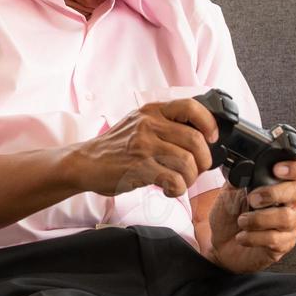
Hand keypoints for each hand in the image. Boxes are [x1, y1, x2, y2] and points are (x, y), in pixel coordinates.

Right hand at [66, 97, 217, 198]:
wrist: (84, 162)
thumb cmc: (115, 147)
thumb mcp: (138, 124)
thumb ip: (164, 124)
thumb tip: (201, 137)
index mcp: (151, 111)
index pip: (190, 107)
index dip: (208, 123)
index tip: (211, 138)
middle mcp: (148, 125)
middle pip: (195, 140)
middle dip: (204, 160)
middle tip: (197, 169)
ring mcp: (142, 146)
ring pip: (188, 162)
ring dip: (191, 178)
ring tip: (181, 181)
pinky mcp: (138, 168)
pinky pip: (173, 180)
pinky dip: (177, 189)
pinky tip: (169, 189)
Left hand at [206, 158, 295, 273]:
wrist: (220, 243)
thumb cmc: (230, 215)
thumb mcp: (229, 191)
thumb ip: (239, 176)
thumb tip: (243, 166)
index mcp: (279, 187)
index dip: (295, 168)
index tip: (277, 169)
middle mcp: (289, 205)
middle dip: (272, 193)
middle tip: (252, 199)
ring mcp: (288, 226)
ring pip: (286, 217)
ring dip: (258, 219)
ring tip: (242, 221)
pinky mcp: (282, 245)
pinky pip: (275, 239)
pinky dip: (253, 237)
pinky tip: (242, 236)